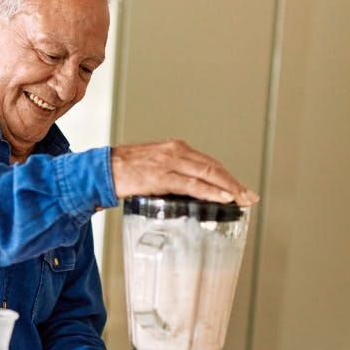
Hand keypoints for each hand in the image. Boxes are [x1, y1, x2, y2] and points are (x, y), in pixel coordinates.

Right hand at [109, 139, 258, 204]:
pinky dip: (210, 191)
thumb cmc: (121, 173)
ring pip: (208, 174)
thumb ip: (169, 178)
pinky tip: (223, 199)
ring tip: (242, 200)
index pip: (208, 162)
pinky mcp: (161, 176)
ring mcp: (169, 162)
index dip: (227, 177)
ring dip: (228, 188)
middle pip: (213, 167)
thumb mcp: (151, 170)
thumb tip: (184, 196)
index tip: (240, 189)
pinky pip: (192, 184)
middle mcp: (175, 151)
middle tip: (249, 197)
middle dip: (234, 183)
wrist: (99, 170)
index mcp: (174, 148)